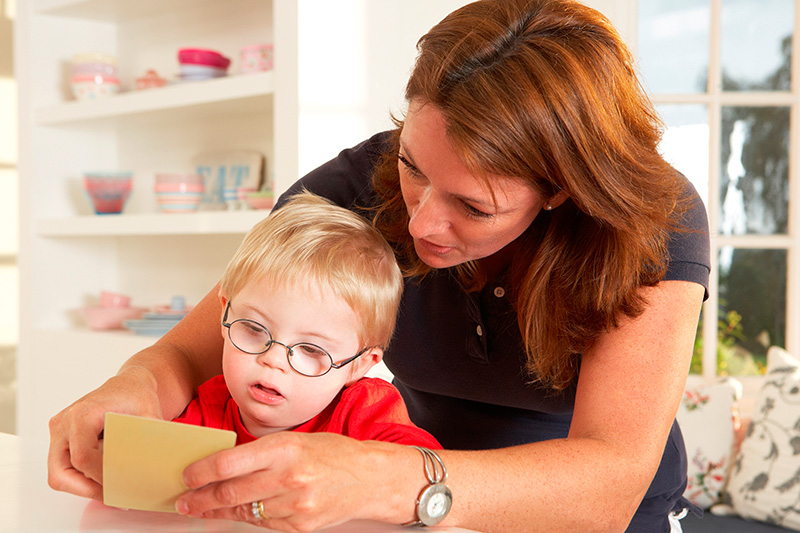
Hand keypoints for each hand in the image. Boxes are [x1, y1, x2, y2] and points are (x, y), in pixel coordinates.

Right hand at [47, 366, 162, 499]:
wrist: (129, 385)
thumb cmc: (137, 396)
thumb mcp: (149, 415)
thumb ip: (147, 440)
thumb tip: (150, 468)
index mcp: (82, 414)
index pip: (82, 457)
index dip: (100, 477)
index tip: (120, 486)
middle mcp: (64, 422)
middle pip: (61, 472)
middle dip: (87, 489)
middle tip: (113, 495)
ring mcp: (59, 431)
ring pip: (59, 474)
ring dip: (83, 486)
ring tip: (111, 488)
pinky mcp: (61, 438)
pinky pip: (63, 468)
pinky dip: (82, 477)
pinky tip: (105, 477)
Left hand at [176, 432, 413, 531]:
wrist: (371, 478)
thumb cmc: (333, 453)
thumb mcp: (297, 441)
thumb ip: (262, 454)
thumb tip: (222, 466)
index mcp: (285, 448)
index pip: (229, 463)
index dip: (201, 472)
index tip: (186, 477)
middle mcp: (288, 477)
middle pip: (230, 493)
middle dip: (200, 500)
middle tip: (183, 502)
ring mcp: (295, 505)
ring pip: (244, 512)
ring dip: (219, 513)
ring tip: (203, 510)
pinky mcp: (301, 526)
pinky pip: (264, 524)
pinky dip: (248, 518)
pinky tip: (237, 514)